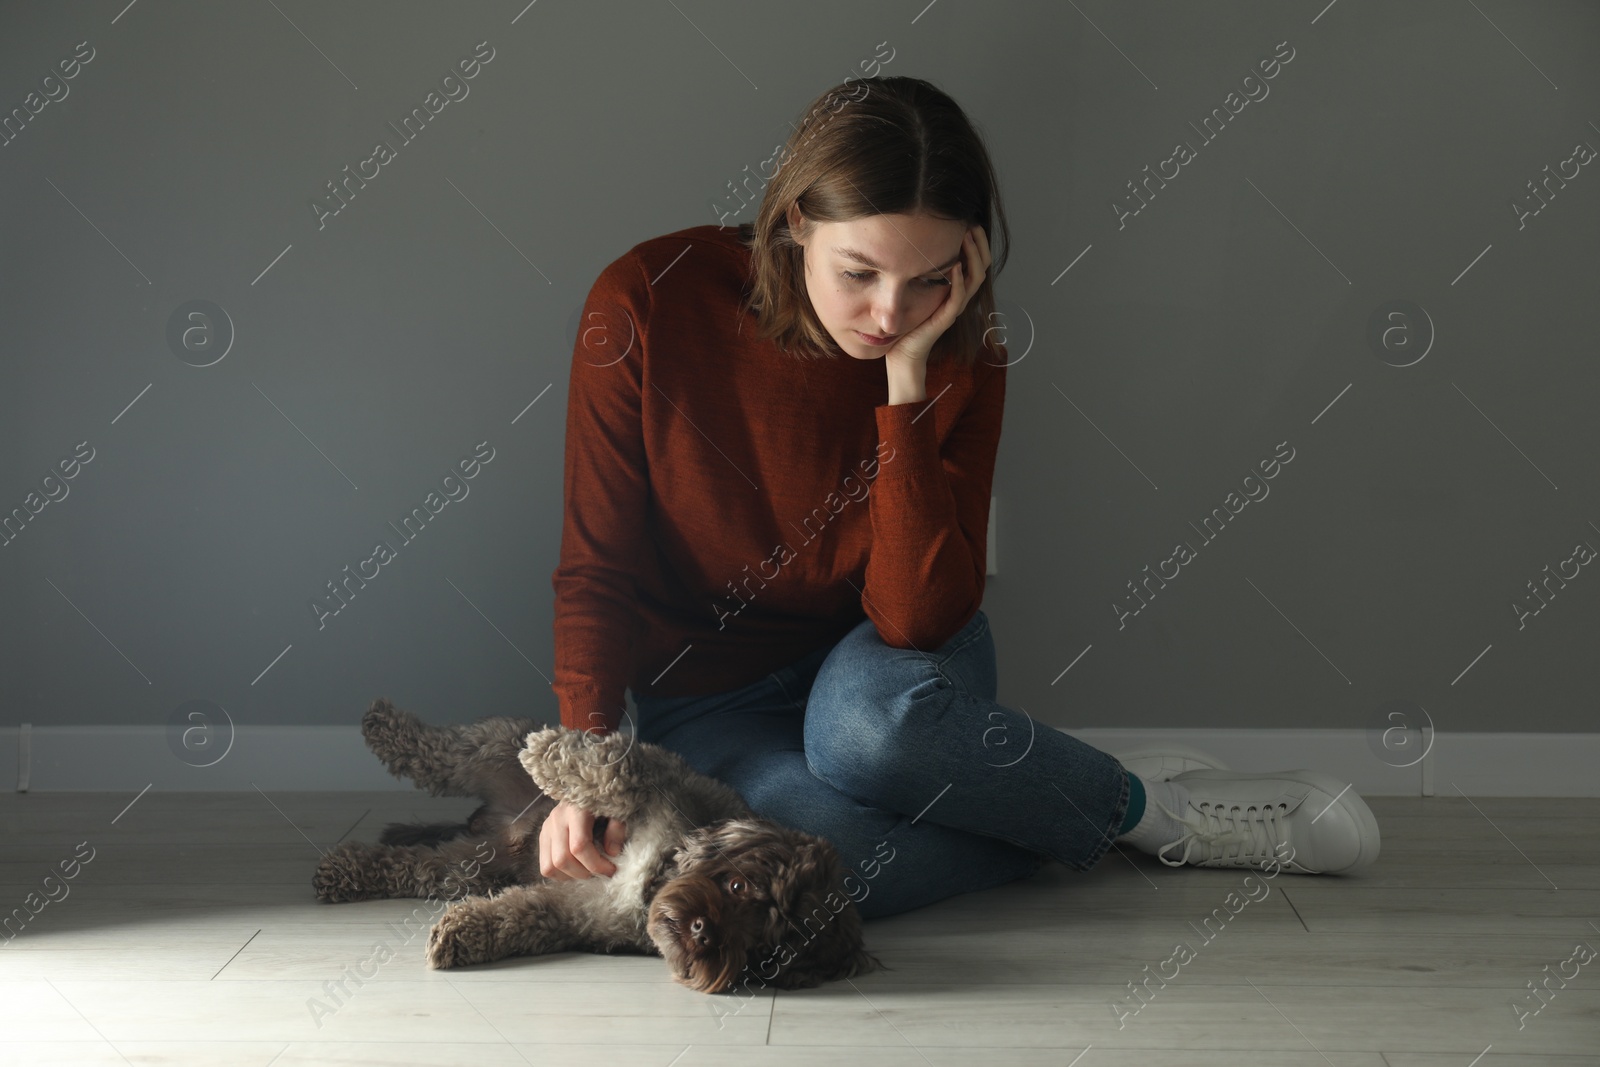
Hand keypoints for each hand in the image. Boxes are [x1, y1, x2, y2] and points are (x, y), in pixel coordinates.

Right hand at [539, 799, 627, 879]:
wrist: (587, 785)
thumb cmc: (605, 800)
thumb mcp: (617, 810)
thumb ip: (616, 829)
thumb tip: (611, 853)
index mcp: (576, 810)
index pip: (579, 846)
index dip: (596, 864)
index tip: (611, 869)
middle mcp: (557, 819)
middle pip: (562, 859)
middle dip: (584, 873)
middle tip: (601, 873)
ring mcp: (547, 827)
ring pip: (550, 866)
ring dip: (571, 876)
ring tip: (589, 871)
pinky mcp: (543, 835)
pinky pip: (545, 866)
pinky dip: (560, 874)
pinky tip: (576, 869)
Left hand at [883, 224, 991, 373]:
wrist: (902, 353)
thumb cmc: (907, 321)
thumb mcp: (915, 288)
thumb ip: (920, 269)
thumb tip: (912, 242)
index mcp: (956, 288)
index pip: (976, 260)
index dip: (977, 241)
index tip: (969, 220)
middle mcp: (959, 296)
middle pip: (982, 266)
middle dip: (980, 243)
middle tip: (972, 223)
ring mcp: (954, 308)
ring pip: (975, 278)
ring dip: (973, 256)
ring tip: (967, 238)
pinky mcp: (945, 318)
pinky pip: (958, 297)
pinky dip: (959, 280)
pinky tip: (955, 266)